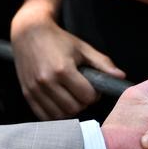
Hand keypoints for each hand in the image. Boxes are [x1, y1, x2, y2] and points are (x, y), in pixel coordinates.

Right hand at [10, 8, 124, 119]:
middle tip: (83, 93)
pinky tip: (60, 103)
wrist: (29, 33)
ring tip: (71, 97)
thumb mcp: (82, 48)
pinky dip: (55, 114)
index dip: (94, 94)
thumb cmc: (58, 40)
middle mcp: (47, 81)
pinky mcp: (27, 94)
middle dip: (83, 103)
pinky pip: (43, 116)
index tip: (93, 87)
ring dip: (69, 110)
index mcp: (63, 69)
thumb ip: (102, 63)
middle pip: (73, 108)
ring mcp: (35, 89)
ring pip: (59, 115)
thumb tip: (120, 76)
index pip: (86, 96)